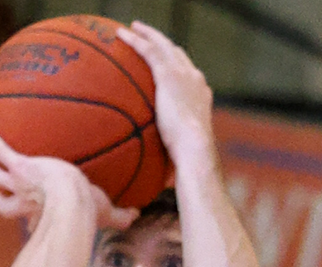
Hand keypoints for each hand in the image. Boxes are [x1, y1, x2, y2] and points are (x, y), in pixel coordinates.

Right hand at [0, 122, 135, 231]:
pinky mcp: (18, 166)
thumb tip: (137, 214)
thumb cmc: (88, 211)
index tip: (31, 219)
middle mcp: (24, 202)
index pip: (30, 221)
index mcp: (42, 214)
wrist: (72, 201)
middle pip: (2, 202)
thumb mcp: (106, 213)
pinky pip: (0, 149)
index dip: (29, 221)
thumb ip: (121, 215)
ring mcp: (18, 183)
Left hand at [116, 21, 214, 162]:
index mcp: (200, 97)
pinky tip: (120, 35)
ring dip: (148, 35)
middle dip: (163, 45)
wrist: (194, 149)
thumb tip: (161, 184)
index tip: (165, 65)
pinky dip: (136, 40)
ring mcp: (183, 74)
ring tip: (132, 28)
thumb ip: (170, 158)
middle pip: (178, 55)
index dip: (177, 67)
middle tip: (149, 39)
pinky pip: (149, 50)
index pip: (188, 75)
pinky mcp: (169, 74)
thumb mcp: (179, 157)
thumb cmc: (188, 162)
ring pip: (163, 46)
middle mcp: (195, 80)